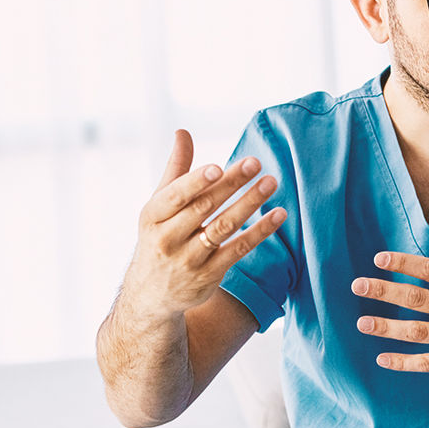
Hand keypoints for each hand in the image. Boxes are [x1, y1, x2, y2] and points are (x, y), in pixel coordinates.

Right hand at [121, 129, 285, 319]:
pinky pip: (238, 250)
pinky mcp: (209, 275)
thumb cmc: (160, 236)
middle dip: (231, 184)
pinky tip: (278, 215)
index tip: (218, 167)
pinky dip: (259, 232)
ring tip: (271, 182)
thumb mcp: (159, 205)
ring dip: (249, 204)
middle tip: (255, 163)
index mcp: (153, 215)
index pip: (175, 196)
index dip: (196, 182)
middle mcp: (168, 239)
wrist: (150, 295)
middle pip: (204, 208)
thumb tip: (182, 132)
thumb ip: (176, 170)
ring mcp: (189, 260)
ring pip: (223, 228)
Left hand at [351, 222, 428, 383]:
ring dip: (387, 327)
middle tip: (357, 285)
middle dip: (384, 291)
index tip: (379, 258)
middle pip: (416, 298)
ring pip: (417, 332)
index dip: (403, 263)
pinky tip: (383, 359)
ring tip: (362, 322)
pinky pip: (428, 363)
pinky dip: (404, 362)